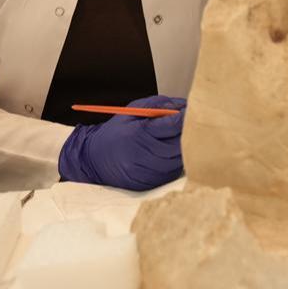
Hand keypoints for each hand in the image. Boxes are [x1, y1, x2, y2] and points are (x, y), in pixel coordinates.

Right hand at [57, 94, 185, 190]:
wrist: (94, 160)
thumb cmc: (116, 133)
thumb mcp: (132, 112)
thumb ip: (158, 105)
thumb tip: (183, 105)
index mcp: (138, 134)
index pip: (173, 125)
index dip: (186, 117)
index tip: (192, 112)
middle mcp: (142, 155)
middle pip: (180, 144)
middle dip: (189, 133)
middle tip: (193, 125)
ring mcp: (146, 172)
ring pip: (179, 159)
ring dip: (186, 148)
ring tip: (182, 138)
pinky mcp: (149, 183)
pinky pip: (173, 172)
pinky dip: (177, 161)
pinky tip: (172, 153)